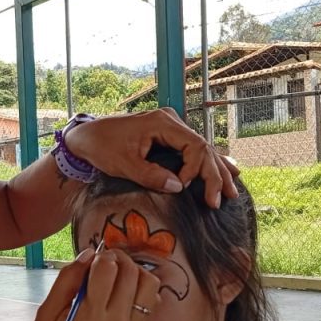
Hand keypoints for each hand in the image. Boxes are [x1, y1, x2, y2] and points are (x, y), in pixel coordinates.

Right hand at [17, 248, 160, 320]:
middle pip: (131, 272)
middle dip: (118, 258)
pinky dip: (139, 290)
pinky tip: (120, 293)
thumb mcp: (46, 315)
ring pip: (148, 284)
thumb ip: (66, 281)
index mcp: (90, 317)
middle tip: (103, 262)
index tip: (90, 260)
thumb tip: (88, 255)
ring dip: (133, 272)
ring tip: (115, 275)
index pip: (108, 268)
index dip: (99, 256)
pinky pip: (149, 303)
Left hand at [65, 108, 238, 207]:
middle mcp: (171, 121)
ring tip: (233, 191)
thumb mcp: (123, 164)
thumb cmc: (102, 147)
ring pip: (201, 150)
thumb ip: (151, 175)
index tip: (185, 187)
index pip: (194, 145)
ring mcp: (170, 128)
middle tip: (223, 199)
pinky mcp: (167, 136)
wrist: (86, 136)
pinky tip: (227, 171)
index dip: (197, 169)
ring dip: (216, 170)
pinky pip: (192, 151)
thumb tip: (179, 187)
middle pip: (203, 148)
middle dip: (215, 174)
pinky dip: (206, 164)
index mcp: (162, 122)